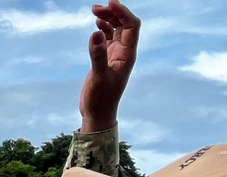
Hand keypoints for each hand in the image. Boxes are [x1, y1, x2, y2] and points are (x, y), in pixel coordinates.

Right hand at [80, 1, 140, 132]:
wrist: (97, 114)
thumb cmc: (101, 100)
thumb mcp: (98, 78)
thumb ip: (97, 55)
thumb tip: (96, 32)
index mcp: (128, 55)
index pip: (132, 26)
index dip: (123, 13)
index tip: (110, 4)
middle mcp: (124, 52)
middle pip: (124, 25)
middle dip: (113, 13)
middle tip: (95, 8)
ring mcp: (115, 55)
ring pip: (115, 30)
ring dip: (107, 19)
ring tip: (94, 11)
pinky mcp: (106, 59)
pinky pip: (107, 38)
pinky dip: (102, 29)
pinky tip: (96, 24)